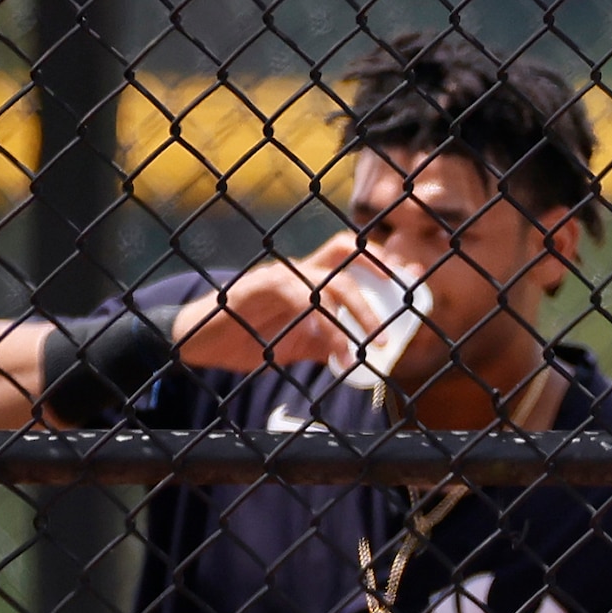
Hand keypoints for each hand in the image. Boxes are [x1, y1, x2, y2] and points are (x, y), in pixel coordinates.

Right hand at [167, 249, 392, 372]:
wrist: (198, 342)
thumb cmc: (250, 337)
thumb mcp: (300, 344)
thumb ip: (331, 343)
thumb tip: (365, 358)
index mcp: (308, 277)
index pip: (350, 255)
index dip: (383, 260)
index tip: (413, 275)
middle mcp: (296, 269)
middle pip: (344, 254)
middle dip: (378, 274)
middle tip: (401, 307)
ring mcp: (277, 276)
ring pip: (327, 281)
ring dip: (357, 311)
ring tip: (375, 343)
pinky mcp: (257, 289)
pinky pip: (300, 301)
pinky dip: (325, 328)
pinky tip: (337, 353)